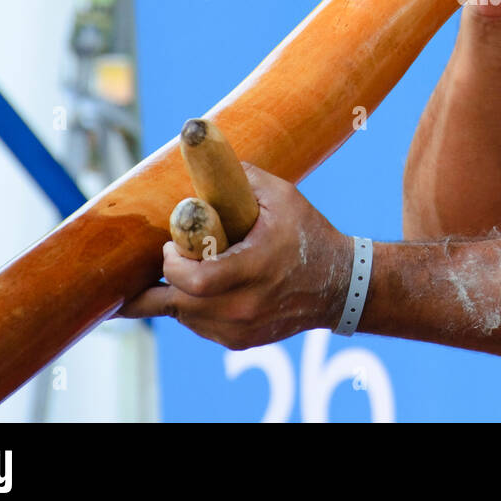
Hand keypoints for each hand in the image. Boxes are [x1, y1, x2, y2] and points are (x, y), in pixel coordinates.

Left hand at [117, 164, 352, 349]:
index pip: (195, 280)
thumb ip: (241, 178)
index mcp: (255, 269)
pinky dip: (192, 307)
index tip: (171, 245)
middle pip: (177, 304)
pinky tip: (202, 287)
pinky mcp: (239, 341)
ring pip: (184, 316)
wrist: (341, 285)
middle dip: (160, 281)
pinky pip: (199, 326)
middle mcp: (245, 306)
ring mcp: (241, 329)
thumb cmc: (309, 235)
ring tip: (187, 266)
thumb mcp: (282, 196)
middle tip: (167, 256)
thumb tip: (203, 159)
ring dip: (175, 293)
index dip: (171, 263)